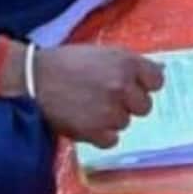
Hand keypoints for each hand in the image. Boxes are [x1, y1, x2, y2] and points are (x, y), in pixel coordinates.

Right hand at [30, 43, 163, 147]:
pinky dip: (100, 135)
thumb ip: (130, 64)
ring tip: (90, 108)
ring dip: (112, 119)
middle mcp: (122, 86)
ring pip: (126, 123)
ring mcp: (109, 110)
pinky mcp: (94, 131)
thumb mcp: (103, 53)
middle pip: (145, 106)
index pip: (157, 81)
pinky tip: (86, 122)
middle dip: (129, 104)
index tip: (133, 87)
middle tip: (108, 99)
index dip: (145, 85)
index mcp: (127, 63)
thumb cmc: (67, 63)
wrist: (32, 79)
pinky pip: (111, 140)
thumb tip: (159, 72)